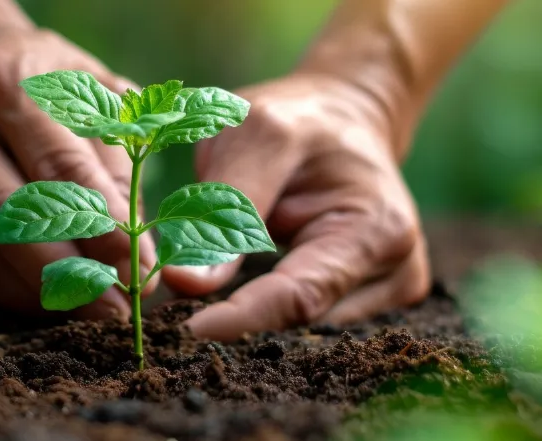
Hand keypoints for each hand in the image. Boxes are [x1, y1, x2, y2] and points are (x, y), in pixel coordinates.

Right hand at [0, 23, 156, 317]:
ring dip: (34, 297)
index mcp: (5, 83)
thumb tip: (135, 259)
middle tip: (113, 311)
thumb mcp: (91, 96)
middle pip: (6, 219)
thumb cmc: (40, 83)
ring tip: (81, 310)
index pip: (61, 169)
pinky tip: (36, 302)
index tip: (140, 275)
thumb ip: (118, 164)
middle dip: (68, 277)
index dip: (104, 230)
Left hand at [162, 74, 429, 339]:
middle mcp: (395, 269)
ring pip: (298, 320)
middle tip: (180, 298)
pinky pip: (306, 312)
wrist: (344, 118)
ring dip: (253, 304)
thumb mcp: (256, 138)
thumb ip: (224, 210)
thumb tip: (182, 282)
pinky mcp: (372, 294)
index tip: (188, 330)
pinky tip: (252, 274)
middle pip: (298, 316)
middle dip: (238, 310)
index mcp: (377, 228)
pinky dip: (270, 301)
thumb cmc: (301, 119)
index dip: (242, 317)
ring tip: (221, 264)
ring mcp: (388, 285)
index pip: (301, 296)